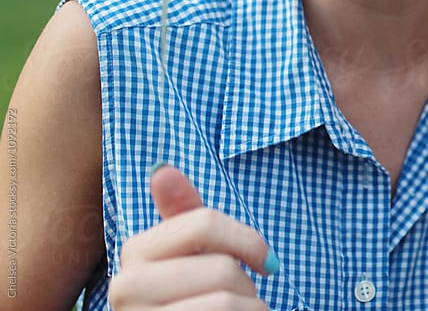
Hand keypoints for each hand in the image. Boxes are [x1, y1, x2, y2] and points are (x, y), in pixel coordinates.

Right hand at [108, 164, 275, 310]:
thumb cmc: (194, 298)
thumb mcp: (190, 256)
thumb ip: (183, 217)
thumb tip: (162, 168)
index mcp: (134, 255)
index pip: (204, 222)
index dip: (247, 239)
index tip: (265, 260)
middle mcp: (125, 289)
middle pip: (222, 268)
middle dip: (247, 286)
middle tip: (241, 298)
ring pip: (226, 302)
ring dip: (250, 309)